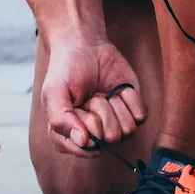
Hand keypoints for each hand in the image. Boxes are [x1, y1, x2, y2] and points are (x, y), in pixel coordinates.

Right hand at [41, 41, 146, 157]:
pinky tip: (117, 89)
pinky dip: (129, 98)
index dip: (85, 126)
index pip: (85, 148)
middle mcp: (94, 135)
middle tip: (90, 95)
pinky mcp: (132, 112)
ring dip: (114, 104)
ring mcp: (115, 124)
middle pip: (109, 138)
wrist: (85, 45)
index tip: (78, 107)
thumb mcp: (54, 92)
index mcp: (70, 136)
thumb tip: (83, 142)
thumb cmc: (66, 69)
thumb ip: (60, 119)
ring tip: (102, 92)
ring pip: (127, 130)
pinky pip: (140, 116)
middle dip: (100, 110)